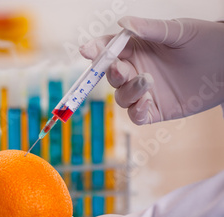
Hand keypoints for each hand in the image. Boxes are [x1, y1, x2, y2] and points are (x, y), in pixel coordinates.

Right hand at [80, 16, 223, 124]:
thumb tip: (123, 24)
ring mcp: (144, 91)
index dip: (96, 50)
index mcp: (136, 48)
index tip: (87, 50)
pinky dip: (136, 112)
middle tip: (121, 68)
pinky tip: (146, 103)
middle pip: (110, 76)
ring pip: (121, 97)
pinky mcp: (155, 109)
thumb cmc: (204, 41)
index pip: (109, 49)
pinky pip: (136, 116)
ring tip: (147, 81)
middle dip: (111, 72)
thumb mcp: (177, 31)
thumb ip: (149, 29)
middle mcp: (136, 70)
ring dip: (128, 91)